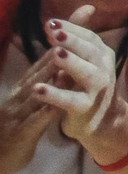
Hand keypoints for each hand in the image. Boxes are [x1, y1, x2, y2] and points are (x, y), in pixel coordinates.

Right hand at [1, 52, 60, 173]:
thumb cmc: (12, 135)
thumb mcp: (23, 110)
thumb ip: (36, 95)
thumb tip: (54, 77)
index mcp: (18, 95)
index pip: (35, 71)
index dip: (48, 55)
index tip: (64, 37)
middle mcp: (17, 101)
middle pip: (36, 76)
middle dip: (52, 59)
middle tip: (69, 41)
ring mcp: (17, 116)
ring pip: (35, 94)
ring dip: (50, 79)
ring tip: (66, 64)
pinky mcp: (21, 133)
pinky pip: (35, 121)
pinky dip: (46, 111)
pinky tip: (59, 104)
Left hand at [32, 6, 122, 149]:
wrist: (100, 120)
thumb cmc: (87, 85)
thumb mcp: (86, 58)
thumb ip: (80, 35)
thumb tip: (87, 7)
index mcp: (102, 53)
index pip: (88, 36)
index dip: (71, 29)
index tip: (51, 23)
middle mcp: (104, 67)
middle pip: (89, 51)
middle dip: (72, 41)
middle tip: (55, 33)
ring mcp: (98, 88)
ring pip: (86, 73)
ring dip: (71, 63)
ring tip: (54, 54)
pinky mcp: (87, 107)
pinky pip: (71, 100)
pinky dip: (55, 95)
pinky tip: (39, 89)